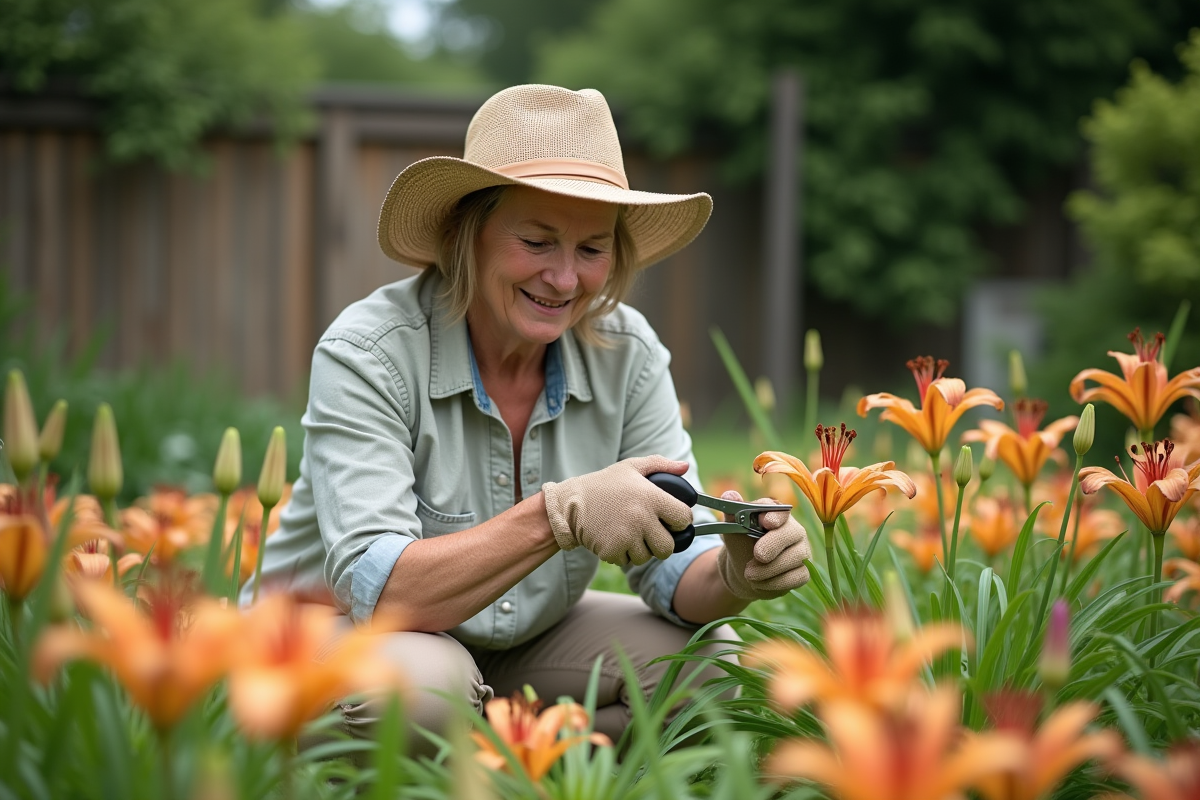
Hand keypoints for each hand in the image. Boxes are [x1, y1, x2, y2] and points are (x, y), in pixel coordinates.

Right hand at [542, 456, 692, 565]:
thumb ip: (661, 465)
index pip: (683, 518)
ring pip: (647, 557)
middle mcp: (641, 517)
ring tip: (627, 534)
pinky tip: (614, 539)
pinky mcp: (612, 550)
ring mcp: (627, 536)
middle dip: (661, 543)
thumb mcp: (631, 467)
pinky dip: (622, 555)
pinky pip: (627, 561)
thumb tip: (685, 466)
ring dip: (640, 550)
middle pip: (668, 547)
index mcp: (651, 497)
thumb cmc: (604, 484)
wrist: (571, 502)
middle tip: (650, 534)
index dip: (679, 521)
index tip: (670, 520)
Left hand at [716, 490, 809, 599]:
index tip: (765, 522)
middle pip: (792, 532)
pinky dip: (776, 582)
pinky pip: (798, 577)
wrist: (744, 571)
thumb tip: (729, 494)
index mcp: (775, 514)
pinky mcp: (803, 571)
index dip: (775, 515)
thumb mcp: (731, 530)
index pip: (780, 509)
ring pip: (795, 557)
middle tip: (758, 555)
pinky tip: (760, 583)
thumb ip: (732, 513)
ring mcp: (801, 550)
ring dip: (769, 569)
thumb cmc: (740, 545)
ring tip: (749, 574)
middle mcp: (793, 529)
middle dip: (774, 544)